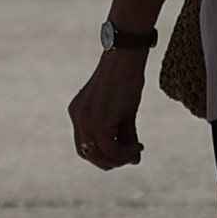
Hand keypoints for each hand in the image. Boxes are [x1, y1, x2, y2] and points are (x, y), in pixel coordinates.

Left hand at [70, 42, 148, 170]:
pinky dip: (124, 153)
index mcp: (78, 112)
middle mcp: (77, 116)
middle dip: (111, 160)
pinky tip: (138, 146)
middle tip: (132, 154)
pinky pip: (110, 149)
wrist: (127, 56)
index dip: (103, 155)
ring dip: (119, 158)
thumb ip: (124, 136)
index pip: (85, 146)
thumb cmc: (128, 79)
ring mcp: (85, 119)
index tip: (125, 150)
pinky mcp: (99, 120)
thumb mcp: (124, 112)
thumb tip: (135, 161)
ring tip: (137, 149)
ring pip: (99, 155)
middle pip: (89, 155)